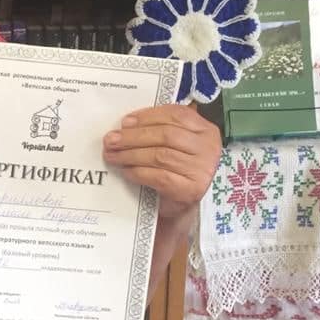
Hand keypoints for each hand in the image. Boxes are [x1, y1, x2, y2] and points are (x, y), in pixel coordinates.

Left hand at [102, 104, 221, 224]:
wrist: (184, 205)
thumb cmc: (176, 169)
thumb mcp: (174, 145)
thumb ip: (158, 130)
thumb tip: (126, 125)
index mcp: (205, 130)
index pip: (176, 115)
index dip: (148, 116)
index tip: (125, 122)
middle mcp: (208, 148)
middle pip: (166, 135)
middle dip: (134, 136)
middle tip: (111, 140)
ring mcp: (202, 169)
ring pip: (160, 155)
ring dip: (131, 154)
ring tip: (113, 155)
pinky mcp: (190, 189)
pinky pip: (158, 176)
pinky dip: (138, 172)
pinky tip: (126, 170)